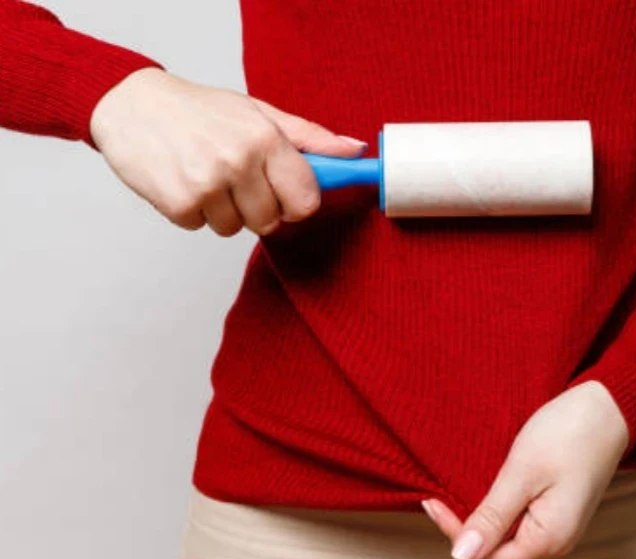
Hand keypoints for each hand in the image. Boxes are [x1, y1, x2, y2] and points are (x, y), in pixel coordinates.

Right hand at [89, 67, 366, 236]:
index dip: (297, 203)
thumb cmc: (200, 110)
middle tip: (236, 179)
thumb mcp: (259, 113)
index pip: (306, 200)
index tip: (283, 193)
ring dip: (223, 211)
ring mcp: (207, 185)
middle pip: (272, 222)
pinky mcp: (178, 204)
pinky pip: (201, 228)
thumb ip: (308, 137)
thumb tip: (355, 152)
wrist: (131, 104)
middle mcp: (238, 162)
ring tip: (206, 176)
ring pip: (235, 229)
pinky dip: (194, 212)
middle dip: (258, 208)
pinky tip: (184, 181)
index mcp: (265, 139)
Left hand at [421, 380, 629, 558]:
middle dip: (466, 528)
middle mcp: (555, 542)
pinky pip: (519, 521)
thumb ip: (493, 517)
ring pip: (506, 537)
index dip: (457, 536)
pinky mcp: (557, 510)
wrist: (609, 408)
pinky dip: (498, 508)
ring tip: (458, 488)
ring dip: (481, 517)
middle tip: (441, 493)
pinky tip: (486, 487)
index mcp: (547, 539)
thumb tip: (462, 555)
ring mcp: (558, 527)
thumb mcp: (522, 473)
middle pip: (495, 553)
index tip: (435, 500)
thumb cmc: (569, 433)